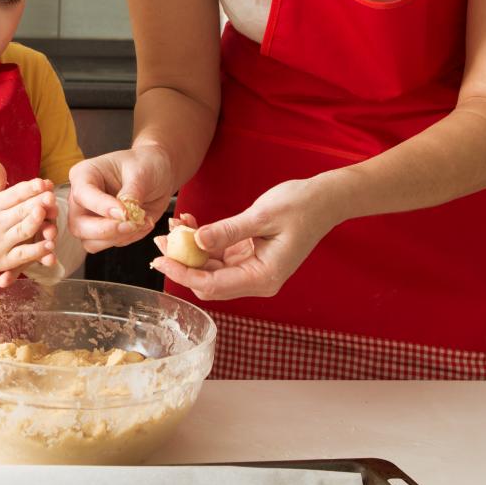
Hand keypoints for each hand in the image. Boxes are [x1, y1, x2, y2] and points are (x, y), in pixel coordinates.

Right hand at [0, 160, 56, 285]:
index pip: (15, 194)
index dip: (29, 188)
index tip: (43, 182)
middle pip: (21, 211)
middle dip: (37, 203)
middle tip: (51, 196)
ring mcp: (1, 241)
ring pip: (22, 231)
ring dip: (35, 223)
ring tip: (49, 216)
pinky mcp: (5, 259)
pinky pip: (22, 254)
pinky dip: (36, 251)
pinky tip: (49, 245)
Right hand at [67, 146, 174, 252]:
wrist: (159, 173)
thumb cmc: (146, 165)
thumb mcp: (141, 173)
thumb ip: (130, 194)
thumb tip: (123, 215)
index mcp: (83, 175)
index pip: (83, 195)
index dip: (102, 207)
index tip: (125, 212)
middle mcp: (82, 199)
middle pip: (78, 226)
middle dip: (106, 230)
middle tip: (133, 223)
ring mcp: (91, 217)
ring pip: (90, 242)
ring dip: (118, 238)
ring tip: (142, 222)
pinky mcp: (104, 231)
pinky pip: (111, 244)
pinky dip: (129, 238)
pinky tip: (143, 223)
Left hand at [151, 177, 341, 300]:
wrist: (326, 199)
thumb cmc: (301, 206)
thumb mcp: (262, 215)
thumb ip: (228, 231)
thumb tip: (196, 241)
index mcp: (264, 277)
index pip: (213, 285)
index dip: (183, 274)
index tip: (160, 259)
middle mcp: (258, 280)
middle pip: (209, 283)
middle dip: (182, 264)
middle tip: (159, 242)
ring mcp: (255, 271)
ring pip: (212, 270)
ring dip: (191, 252)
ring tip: (171, 228)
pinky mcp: (251, 258)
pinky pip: (221, 257)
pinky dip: (205, 244)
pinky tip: (190, 225)